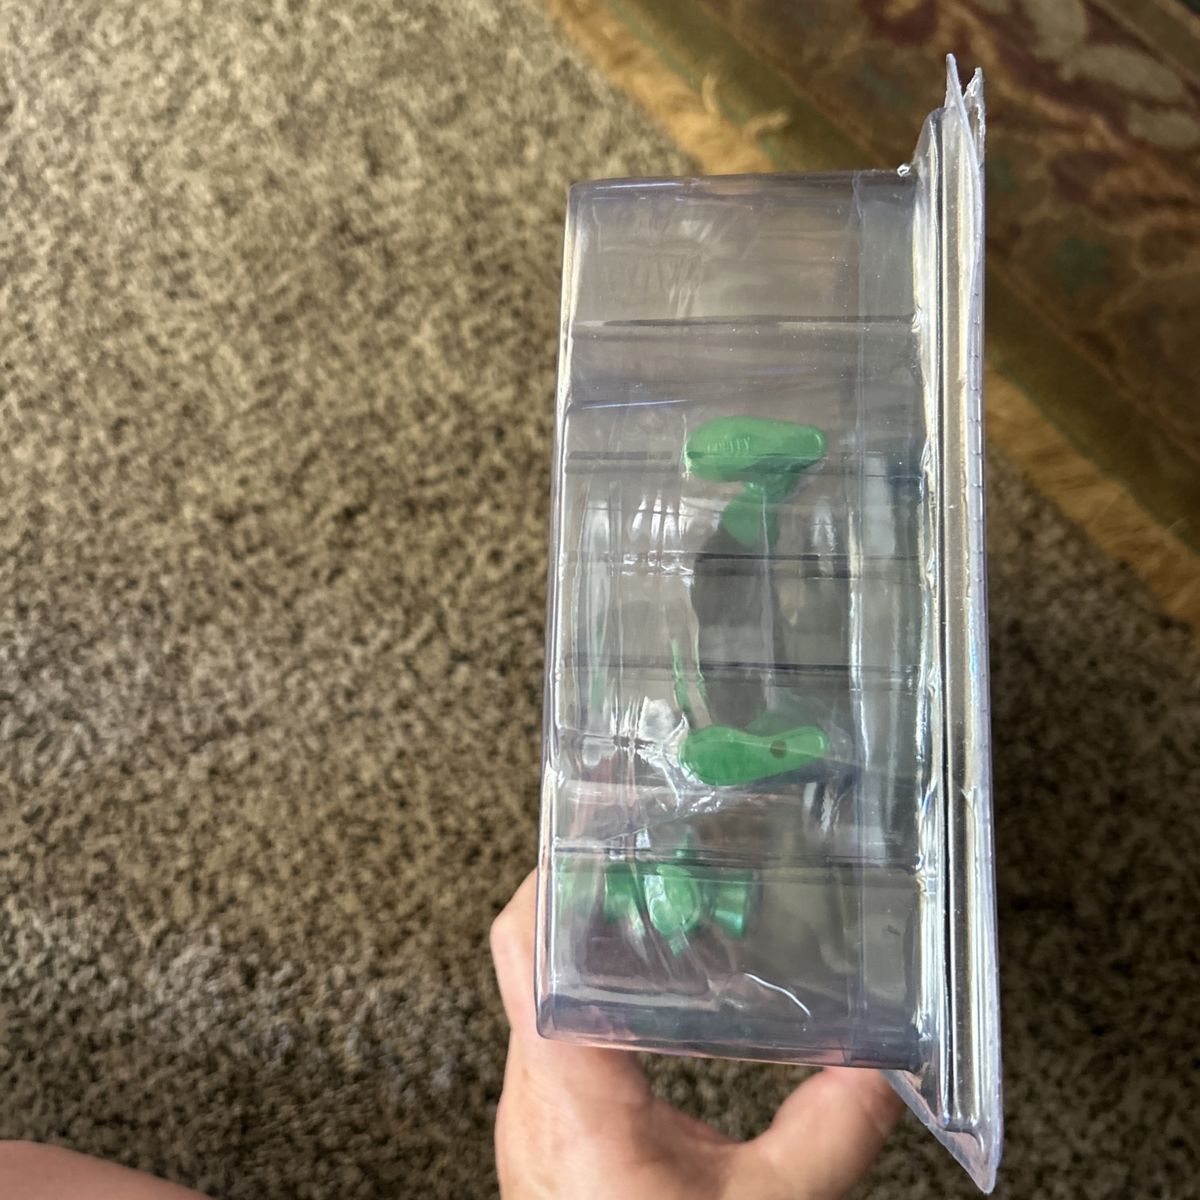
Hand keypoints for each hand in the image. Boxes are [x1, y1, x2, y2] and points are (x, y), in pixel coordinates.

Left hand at [491, 871, 901, 1199]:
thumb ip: (825, 1136)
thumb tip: (872, 1073)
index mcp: (569, 1091)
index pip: (524, 950)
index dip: (550, 882)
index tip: (590, 839)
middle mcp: (532, 1096)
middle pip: (529, 960)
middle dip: (581, 902)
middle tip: (636, 864)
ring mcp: (532, 1119)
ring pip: (539, 1001)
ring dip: (588, 955)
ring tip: (648, 917)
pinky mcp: (546, 1141)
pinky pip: (556, 1044)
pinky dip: (598, 1006)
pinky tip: (649, 1007)